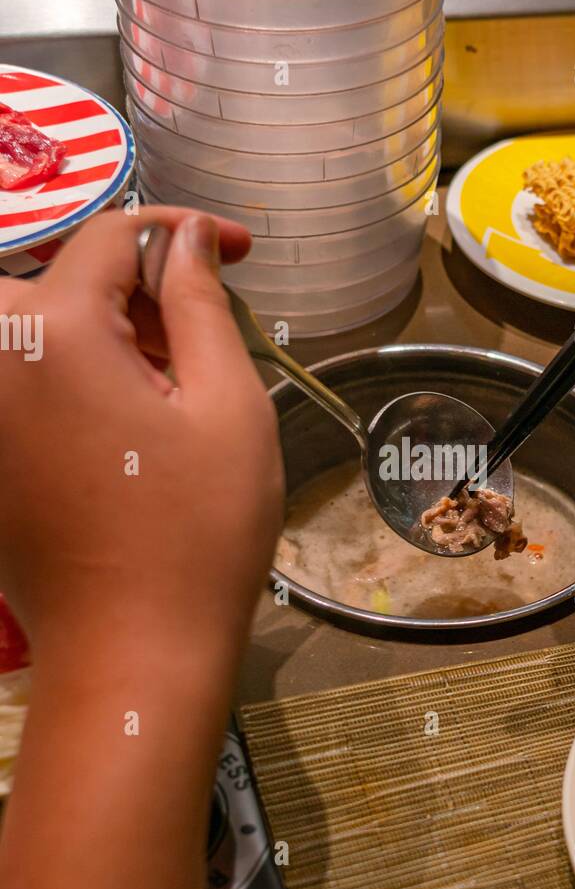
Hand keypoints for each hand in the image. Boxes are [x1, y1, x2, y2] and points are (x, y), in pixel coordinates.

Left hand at [0, 207, 284, 665]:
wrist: (130, 656)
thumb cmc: (195, 535)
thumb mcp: (226, 407)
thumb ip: (200, 305)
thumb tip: (183, 242)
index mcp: (51, 333)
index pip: (114, 236)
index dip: (184, 233)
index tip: (239, 252)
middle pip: (63, 276)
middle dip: (137, 287)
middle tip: (204, 336)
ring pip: (37, 325)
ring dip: (104, 331)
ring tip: (173, 384)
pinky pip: (21, 378)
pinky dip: (72, 375)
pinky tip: (128, 423)